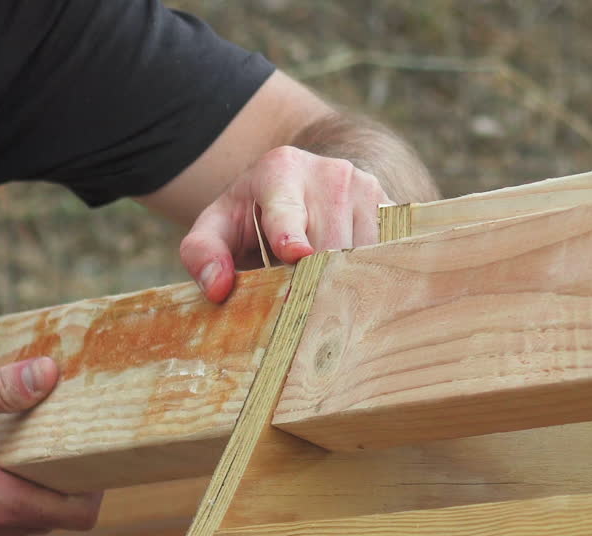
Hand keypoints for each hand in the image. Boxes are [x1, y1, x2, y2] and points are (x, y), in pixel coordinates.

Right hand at [0, 357, 100, 535]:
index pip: (78, 514)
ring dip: (44, 480)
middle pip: (61, 513)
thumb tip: (50, 373)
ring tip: (43, 434)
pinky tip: (9, 447)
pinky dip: (19, 485)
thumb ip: (1, 390)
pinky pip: (10, 512)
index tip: (98, 446)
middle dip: (74, 476)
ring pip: (35, 514)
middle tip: (74, 430)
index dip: (97, 483)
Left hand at [179, 146, 391, 302]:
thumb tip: (218, 288)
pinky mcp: (390, 206)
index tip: (296, 256)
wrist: (292, 186)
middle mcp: (329, 172)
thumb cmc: (248, 217)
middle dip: (311, 280)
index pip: (287, 210)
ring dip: (341, 282)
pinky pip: (386, 253)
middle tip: (297, 309)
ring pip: (361, 252)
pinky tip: (348, 288)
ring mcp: (365, 186)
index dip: (291, 236)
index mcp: (280, 170)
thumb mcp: (214, 229)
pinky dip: (367, 276)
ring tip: (319, 297)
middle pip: (326, 244)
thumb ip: (202, 253)